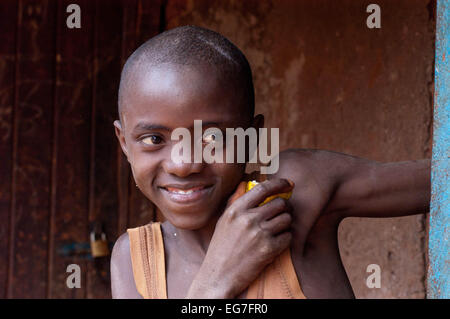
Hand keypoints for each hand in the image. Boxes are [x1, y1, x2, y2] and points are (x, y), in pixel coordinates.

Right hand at [186, 178, 294, 297]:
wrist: (218, 276)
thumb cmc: (221, 248)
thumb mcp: (224, 221)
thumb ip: (235, 202)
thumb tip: (246, 184)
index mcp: (236, 210)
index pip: (263, 188)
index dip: (280, 183)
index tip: (289, 184)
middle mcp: (248, 219)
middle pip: (279, 203)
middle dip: (285, 207)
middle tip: (283, 213)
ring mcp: (259, 234)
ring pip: (287, 219)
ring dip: (285, 224)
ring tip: (276, 230)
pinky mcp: (268, 249)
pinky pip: (288, 236)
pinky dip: (286, 239)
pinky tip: (276, 242)